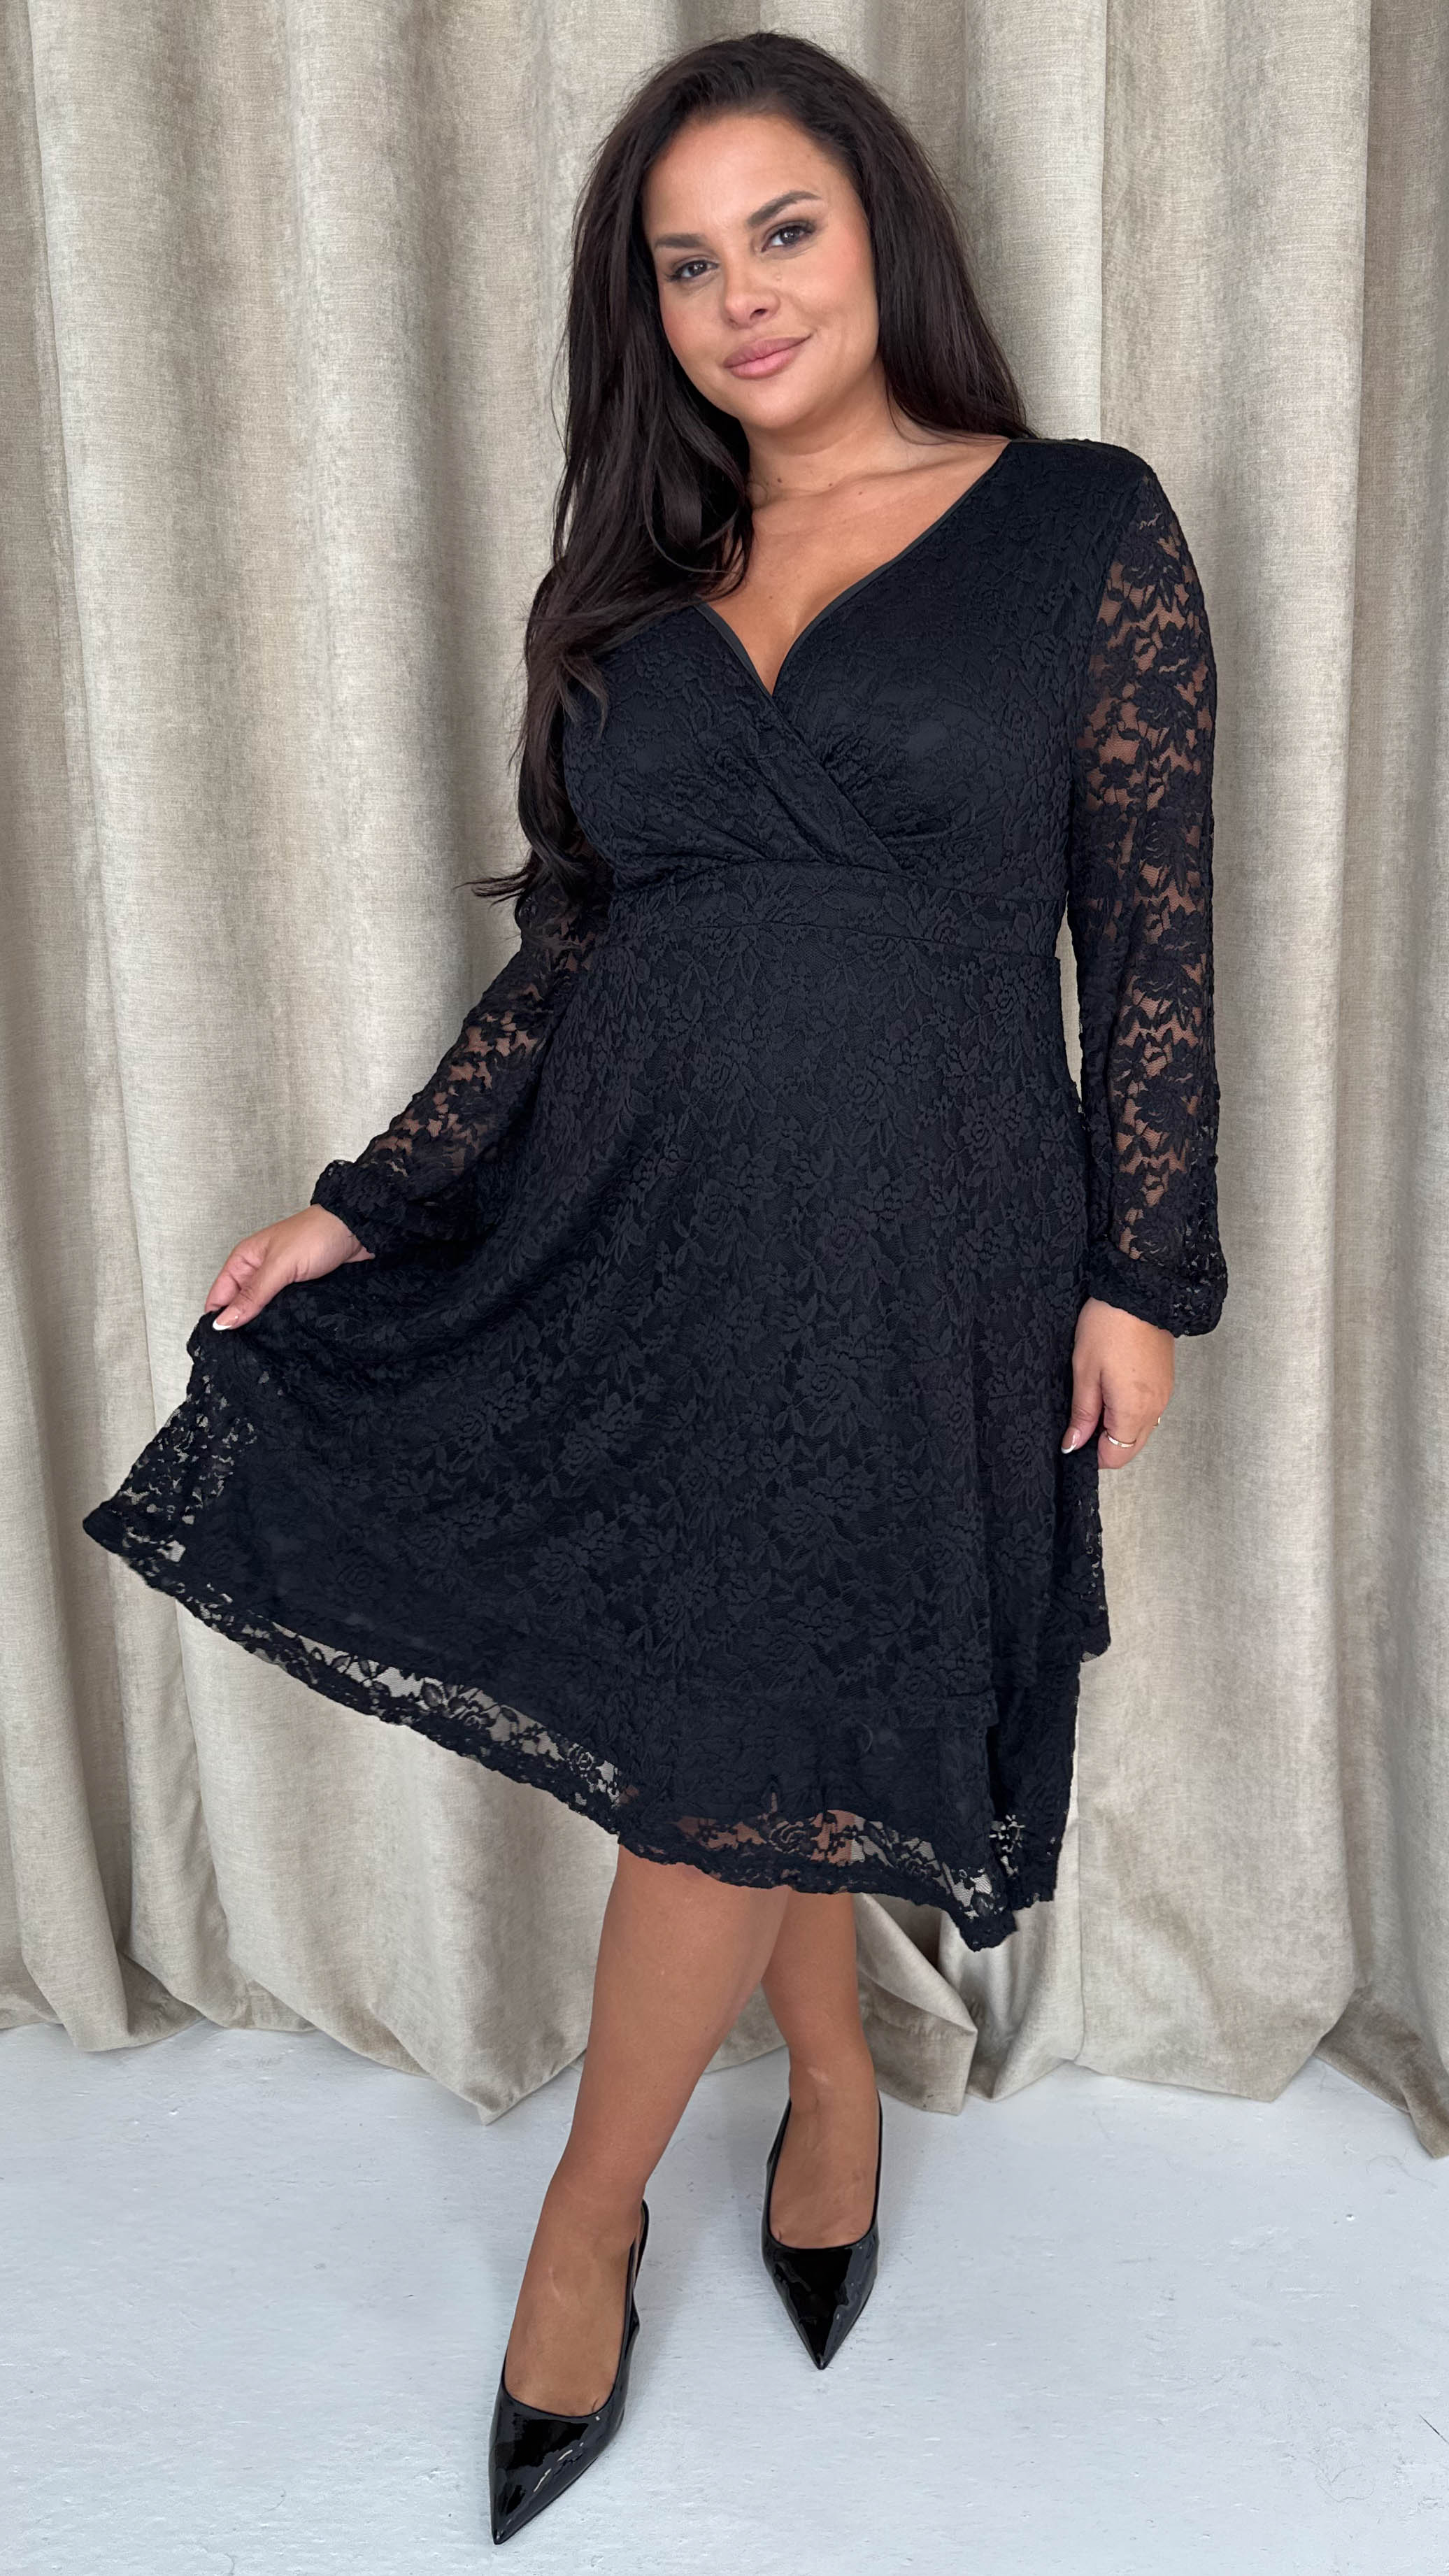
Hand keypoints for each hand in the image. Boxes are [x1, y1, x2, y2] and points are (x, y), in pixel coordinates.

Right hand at [205, 1206, 372, 1331]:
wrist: (356, 1231)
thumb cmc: (317, 1234)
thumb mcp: (279, 1266)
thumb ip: (253, 1295)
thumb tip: (224, 1321)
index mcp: (245, 1260)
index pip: (219, 1295)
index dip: (218, 1318)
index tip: (223, 1342)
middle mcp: (259, 1272)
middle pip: (240, 1306)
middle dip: (241, 1325)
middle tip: (244, 1348)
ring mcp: (280, 1283)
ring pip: (263, 1312)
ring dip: (264, 1325)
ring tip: (264, 1344)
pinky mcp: (300, 1292)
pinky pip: (285, 1312)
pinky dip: (284, 1322)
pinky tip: (285, 1334)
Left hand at [1061, 1296, 1173, 1468]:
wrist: (1139, 1292)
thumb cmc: (1108, 1326)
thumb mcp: (1084, 1371)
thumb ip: (1082, 1413)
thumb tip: (1074, 1444)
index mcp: (1133, 1411)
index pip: (1116, 1456)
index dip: (1091, 1455)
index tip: (1074, 1440)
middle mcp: (1155, 1409)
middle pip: (1131, 1448)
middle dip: (1106, 1445)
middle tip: (1082, 1422)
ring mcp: (1164, 1396)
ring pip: (1140, 1431)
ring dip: (1118, 1428)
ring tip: (1096, 1401)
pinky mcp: (1166, 1382)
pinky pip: (1148, 1412)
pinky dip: (1130, 1412)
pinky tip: (1113, 1391)